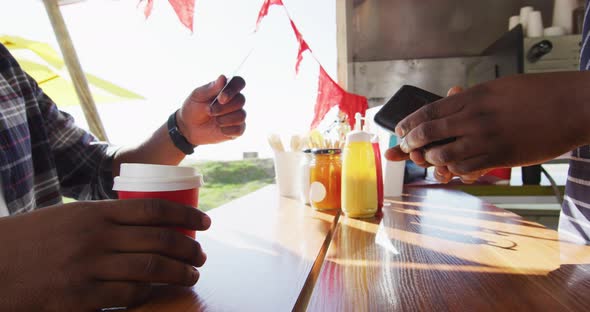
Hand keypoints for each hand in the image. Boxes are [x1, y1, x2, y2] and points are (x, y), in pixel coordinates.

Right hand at [0, 199, 210, 310]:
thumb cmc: (34, 239)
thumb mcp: (71, 216)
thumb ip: (107, 220)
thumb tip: (148, 224)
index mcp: (96, 213)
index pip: (153, 209)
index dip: (185, 216)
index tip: (205, 223)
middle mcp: (97, 237)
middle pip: (160, 240)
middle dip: (189, 248)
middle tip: (202, 256)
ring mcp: (89, 268)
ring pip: (151, 269)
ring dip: (179, 273)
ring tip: (191, 275)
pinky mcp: (81, 298)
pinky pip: (128, 295)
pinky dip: (149, 294)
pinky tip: (158, 292)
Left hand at [178, 75, 246, 145]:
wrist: (189, 128)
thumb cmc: (193, 108)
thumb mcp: (198, 96)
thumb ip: (211, 88)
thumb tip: (223, 77)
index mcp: (226, 89)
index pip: (239, 83)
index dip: (233, 90)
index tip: (221, 98)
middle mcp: (235, 100)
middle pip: (241, 100)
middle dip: (223, 108)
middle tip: (209, 111)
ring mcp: (237, 115)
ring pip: (241, 115)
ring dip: (224, 119)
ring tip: (214, 120)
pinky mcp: (237, 129)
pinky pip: (239, 129)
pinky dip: (227, 129)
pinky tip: (219, 128)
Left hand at [387, 72, 589, 178]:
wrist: (571, 106)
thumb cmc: (537, 94)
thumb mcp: (498, 88)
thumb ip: (471, 98)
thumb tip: (450, 99)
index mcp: (472, 98)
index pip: (428, 111)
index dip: (408, 123)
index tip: (399, 130)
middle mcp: (473, 118)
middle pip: (428, 133)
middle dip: (410, 144)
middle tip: (405, 149)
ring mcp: (485, 139)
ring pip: (442, 156)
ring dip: (431, 160)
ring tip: (430, 160)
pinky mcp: (498, 157)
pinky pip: (465, 169)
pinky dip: (453, 171)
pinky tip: (454, 169)